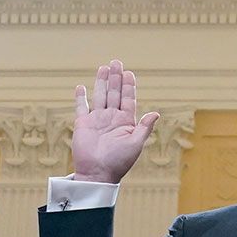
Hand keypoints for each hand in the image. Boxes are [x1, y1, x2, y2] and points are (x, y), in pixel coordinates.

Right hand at [70, 60, 159, 183]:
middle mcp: (111, 118)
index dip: (129, 86)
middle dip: (115, 78)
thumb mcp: (135, 144)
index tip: (129, 73)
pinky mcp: (83, 124)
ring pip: (100, 96)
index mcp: (125, 122)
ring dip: (102, 82)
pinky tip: (81, 87)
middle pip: (114, 93)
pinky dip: (80, 97)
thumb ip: (144, 127)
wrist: (97, 173)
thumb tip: (156, 112)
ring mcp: (97, 120)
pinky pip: (81, 107)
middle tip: (116, 62)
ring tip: (104, 67)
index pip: (128, 99)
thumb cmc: (119, 161)